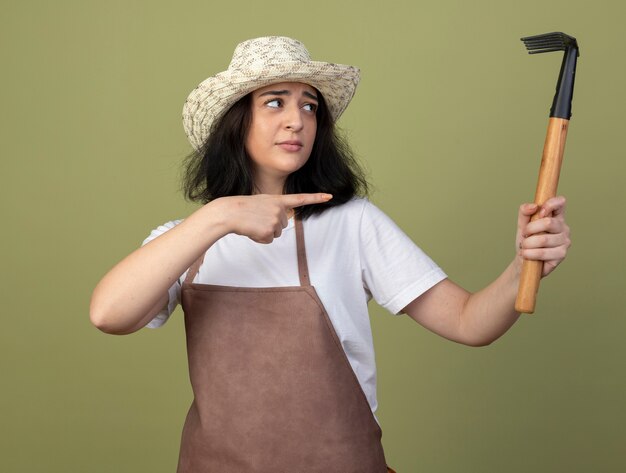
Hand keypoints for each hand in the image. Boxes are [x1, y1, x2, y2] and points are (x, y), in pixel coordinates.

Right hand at [211, 193, 331, 243]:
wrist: (229, 212)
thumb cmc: (243, 209)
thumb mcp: (261, 203)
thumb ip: (274, 210)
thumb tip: (276, 226)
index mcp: (278, 199)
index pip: (300, 198)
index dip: (316, 198)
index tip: (329, 196)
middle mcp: (279, 209)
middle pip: (282, 225)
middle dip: (270, 225)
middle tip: (257, 219)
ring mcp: (275, 220)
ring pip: (276, 233)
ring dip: (265, 232)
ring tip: (253, 223)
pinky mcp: (269, 232)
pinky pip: (268, 240)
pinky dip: (259, 238)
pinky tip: (252, 230)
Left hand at [515, 196, 570, 276]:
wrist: (523, 259)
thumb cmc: (526, 240)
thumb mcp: (522, 224)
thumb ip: (525, 212)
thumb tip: (533, 206)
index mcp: (556, 217)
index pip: (560, 203)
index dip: (549, 205)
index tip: (539, 213)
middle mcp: (563, 228)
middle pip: (548, 222)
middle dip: (530, 229)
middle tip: (524, 235)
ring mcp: (565, 242)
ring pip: (543, 239)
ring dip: (528, 244)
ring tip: (524, 247)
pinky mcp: (561, 254)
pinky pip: (543, 252)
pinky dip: (530, 254)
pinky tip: (526, 254)